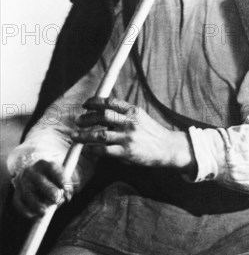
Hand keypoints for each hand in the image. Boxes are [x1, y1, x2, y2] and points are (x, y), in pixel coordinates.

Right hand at [13, 160, 77, 218]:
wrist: (32, 175)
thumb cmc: (52, 177)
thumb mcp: (62, 173)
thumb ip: (69, 181)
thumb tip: (71, 191)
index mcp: (45, 164)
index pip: (53, 169)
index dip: (60, 178)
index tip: (66, 188)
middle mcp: (32, 172)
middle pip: (40, 180)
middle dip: (48, 190)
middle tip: (56, 199)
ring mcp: (22, 182)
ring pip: (28, 194)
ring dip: (36, 205)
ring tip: (44, 213)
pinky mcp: (17, 194)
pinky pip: (19, 203)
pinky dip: (25, 211)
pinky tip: (33, 216)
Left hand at [72, 96, 196, 175]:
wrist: (168, 148)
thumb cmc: (153, 132)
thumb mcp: (141, 116)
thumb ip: (125, 113)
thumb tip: (104, 112)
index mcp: (133, 111)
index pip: (110, 102)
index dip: (95, 102)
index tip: (85, 104)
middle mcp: (129, 122)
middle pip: (102, 116)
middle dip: (86, 118)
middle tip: (78, 120)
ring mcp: (127, 137)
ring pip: (99, 134)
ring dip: (84, 135)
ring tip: (75, 135)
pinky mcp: (127, 152)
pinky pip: (105, 150)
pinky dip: (94, 149)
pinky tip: (88, 149)